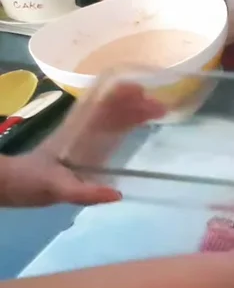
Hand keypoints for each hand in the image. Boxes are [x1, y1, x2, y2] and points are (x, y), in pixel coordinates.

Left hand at [0, 84, 164, 206]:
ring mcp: (87, 136)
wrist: (11, 185)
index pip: (101, 104)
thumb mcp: (56, 189)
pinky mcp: (88, 146)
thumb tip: (118, 194)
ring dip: (136, 110)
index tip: (144, 93)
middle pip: (113, 107)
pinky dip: (129, 122)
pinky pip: (112, 129)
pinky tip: (143, 124)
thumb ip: (85, 192)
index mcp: (77, 131)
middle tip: (163, 107)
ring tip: (161, 111)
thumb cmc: (31, 182)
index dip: (121, 94)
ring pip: (115, 116)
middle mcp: (84, 128)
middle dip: (137, 102)